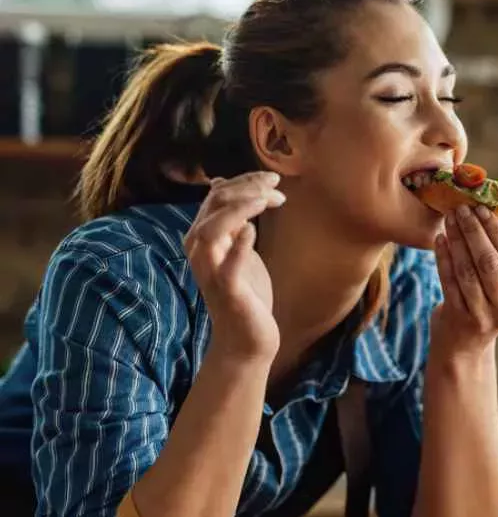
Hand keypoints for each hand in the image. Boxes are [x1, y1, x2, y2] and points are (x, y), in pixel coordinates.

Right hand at [184, 171, 284, 360]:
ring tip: (267, 199)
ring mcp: (211, 272)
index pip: (217, 196)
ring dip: (239, 209)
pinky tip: (253, 230)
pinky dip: (239, 246)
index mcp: (202, 238)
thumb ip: (229, 219)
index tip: (274, 178)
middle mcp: (200, 252)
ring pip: (211, 230)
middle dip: (246, 188)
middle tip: (277, 187)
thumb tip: (220, 183)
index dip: (244, 180)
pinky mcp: (227, 292)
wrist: (247, 338)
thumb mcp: (236, 248)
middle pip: (213, 205)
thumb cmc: (245, 292)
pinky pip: (227, 266)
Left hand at [432, 204, 497, 356]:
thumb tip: (486, 213)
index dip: (495, 230)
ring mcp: (481, 315)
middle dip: (473, 231)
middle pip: (488, 261)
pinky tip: (439, 239)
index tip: (481, 208)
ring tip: (449, 219)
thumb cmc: (483, 305)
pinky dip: (443, 256)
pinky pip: (448, 280)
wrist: (463, 346)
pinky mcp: (458, 317)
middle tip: (461, 209)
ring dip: (456, 240)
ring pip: (466, 269)